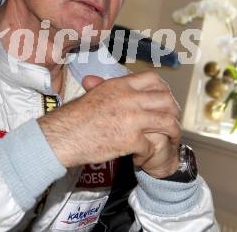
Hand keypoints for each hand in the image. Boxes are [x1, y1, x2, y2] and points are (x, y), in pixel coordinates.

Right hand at [38, 71, 180, 168]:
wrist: (62, 135)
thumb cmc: (73, 117)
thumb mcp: (92, 94)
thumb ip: (103, 87)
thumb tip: (100, 82)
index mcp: (119, 85)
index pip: (153, 79)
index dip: (164, 89)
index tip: (164, 100)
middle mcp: (129, 98)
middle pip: (166, 100)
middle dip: (174, 112)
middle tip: (171, 122)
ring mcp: (132, 118)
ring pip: (167, 122)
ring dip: (171, 134)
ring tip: (168, 141)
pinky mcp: (131, 139)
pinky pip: (152, 146)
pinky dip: (149, 154)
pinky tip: (141, 156)